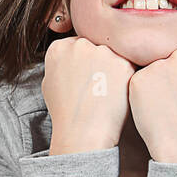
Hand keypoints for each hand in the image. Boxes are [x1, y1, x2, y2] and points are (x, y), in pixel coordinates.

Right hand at [42, 36, 135, 153]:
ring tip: (106, 92)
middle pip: (95, 46)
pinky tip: (116, 94)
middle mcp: (80, 45)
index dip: (83, 63)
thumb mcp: (49, 83)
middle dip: (98, 62)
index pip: (77, 45)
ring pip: (113, 54)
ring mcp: (102, 52)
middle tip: (98, 85)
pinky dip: (125, 79)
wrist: (82, 131)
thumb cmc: (65, 112)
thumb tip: (70, 59)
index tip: (85, 77)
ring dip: (113, 68)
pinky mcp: (123, 63)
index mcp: (59, 48)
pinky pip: (127, 66)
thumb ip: (60, 63)